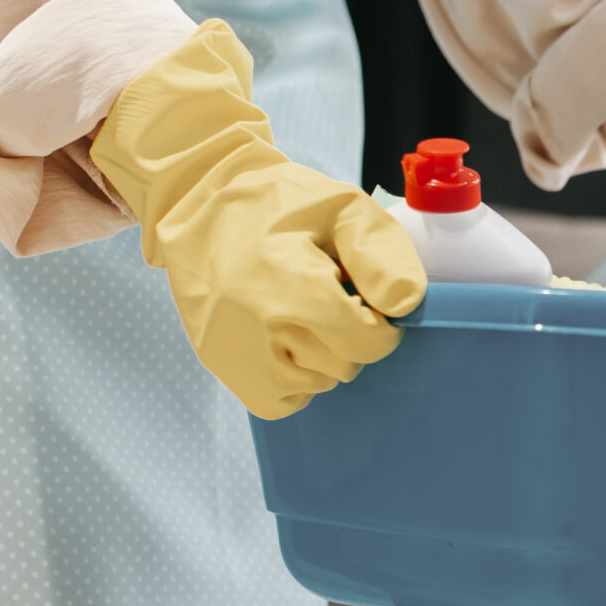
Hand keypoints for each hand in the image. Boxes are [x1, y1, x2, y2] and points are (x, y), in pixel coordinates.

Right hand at [93, 22, 425, 418]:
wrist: (201, 205)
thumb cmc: (279, 204)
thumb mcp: (342, 207)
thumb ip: (381, 255)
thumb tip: (405, 305)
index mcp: (295, 287)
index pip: (368, 343)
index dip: (381, 324)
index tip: (366, 300)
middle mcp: (261, 329)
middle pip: (345, 366)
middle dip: (351, 336)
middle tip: (330, 298)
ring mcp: (236, 353)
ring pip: (316, 385)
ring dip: (323, 356)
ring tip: (301, 311)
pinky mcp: (220, 365)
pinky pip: (280, 401)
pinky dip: (292, 379)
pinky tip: (284, 339)